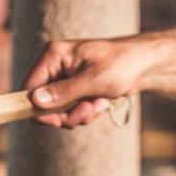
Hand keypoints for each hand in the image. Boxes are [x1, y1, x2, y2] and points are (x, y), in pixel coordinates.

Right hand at [24, 37, 150, 128]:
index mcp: (54, 55)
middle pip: (43, 105)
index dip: (39, 109)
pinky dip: (85, 113)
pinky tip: (101, 104)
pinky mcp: (74, 90)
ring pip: (57, 112)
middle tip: (87, 111)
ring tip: (98, 105)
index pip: (29, 88)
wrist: (146, 65)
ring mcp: (64, 79)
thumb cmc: (122, 64)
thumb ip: (63, 92)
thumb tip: (35, 101)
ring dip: (79, 115)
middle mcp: (55, 66)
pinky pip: (69, 112)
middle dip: (66, 114)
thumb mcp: (92, 80)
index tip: (58, 119)